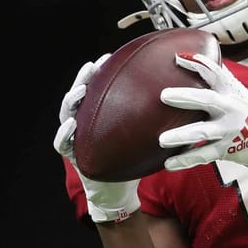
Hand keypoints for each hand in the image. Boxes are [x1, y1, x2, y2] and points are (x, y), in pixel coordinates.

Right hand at [53, 53, 140, 222]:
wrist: (119, 190)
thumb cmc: (131, 161)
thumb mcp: (142, 137)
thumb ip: (152, 120)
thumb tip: (185, 104)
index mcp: (98, 115)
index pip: (95, 89)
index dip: (98, 72)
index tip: (108, 56)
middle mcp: (83, 123)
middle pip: (78, 95)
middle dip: (83, 78)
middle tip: (93, 66)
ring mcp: (74, 138)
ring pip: (65, 115)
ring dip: (71, 101)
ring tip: (80, 90)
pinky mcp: (72, 156)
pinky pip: (61, 144)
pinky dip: (63, 133)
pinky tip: (71, 124)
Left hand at [158, 52, 247, 172]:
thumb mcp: (240, 96)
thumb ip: (221, 85)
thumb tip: (197, 64)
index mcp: (232, 94)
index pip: (215, 74)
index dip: (198, 64)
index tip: (178, 58)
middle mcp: (231, 109)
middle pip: (207, 100)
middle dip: (185, 96)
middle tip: (164, 95)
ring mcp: (228, 130)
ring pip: (202, 132)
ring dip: (181, 135)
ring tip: (162, 140)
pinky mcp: (227, 150)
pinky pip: (203, 155)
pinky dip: (185, 160)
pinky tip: (168, 163)